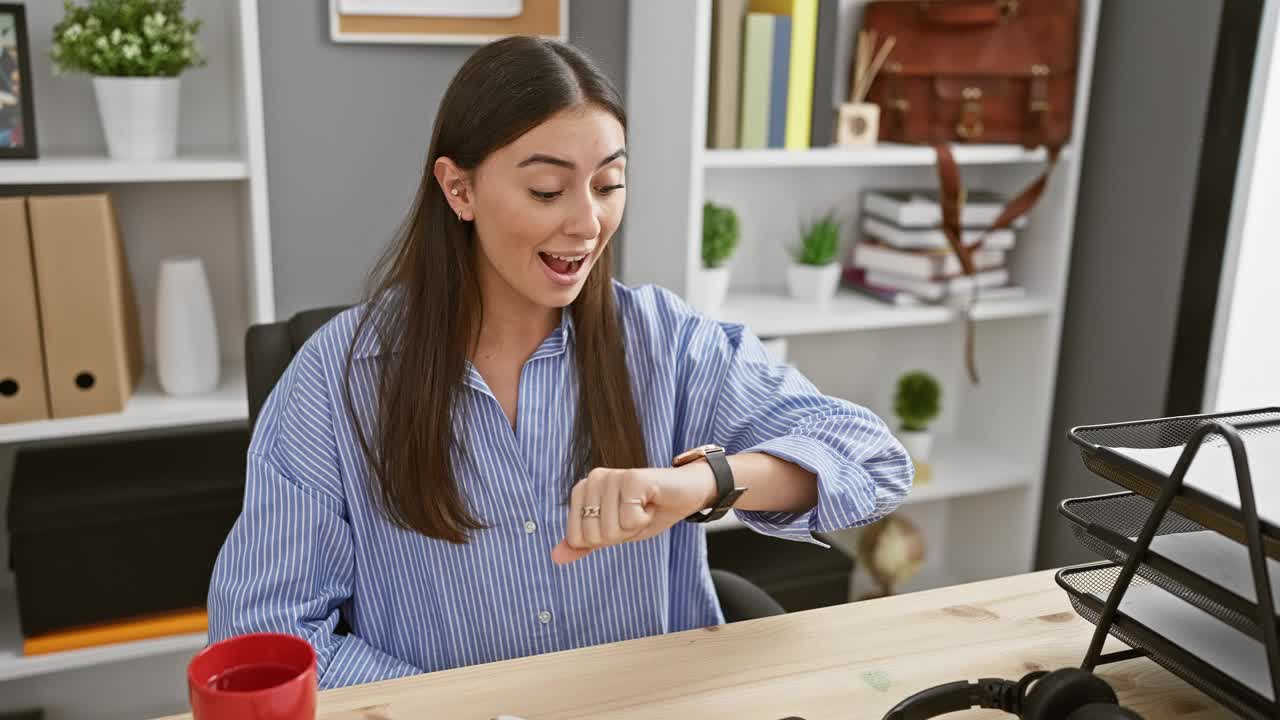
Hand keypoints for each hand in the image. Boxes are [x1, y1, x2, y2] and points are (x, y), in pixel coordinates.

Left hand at [551, 464, 716, 564]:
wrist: (685, 494)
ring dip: (634, 527)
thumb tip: (555, 557)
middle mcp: (593, 478)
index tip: (621, 522)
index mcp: (582, 490)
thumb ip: (585, 542)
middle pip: (593, 536)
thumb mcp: (614, 532)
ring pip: (610, 529)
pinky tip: (652, 503)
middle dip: (620, 534)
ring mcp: (612, 476)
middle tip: (635, 515)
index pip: (577, 538)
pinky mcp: (632, 478)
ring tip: (644, 508)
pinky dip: (644, 520)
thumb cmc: (648, 512)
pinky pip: (629, 519)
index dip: (605, 539)